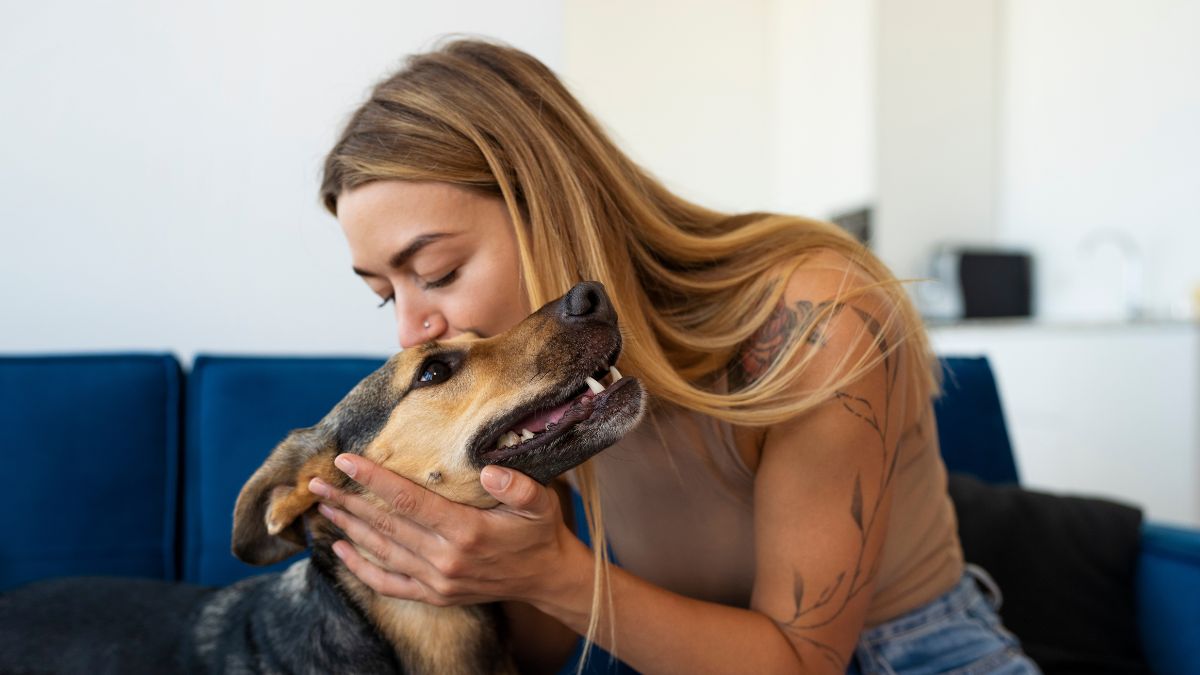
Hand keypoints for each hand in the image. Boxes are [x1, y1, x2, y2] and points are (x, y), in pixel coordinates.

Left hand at [308, 454, 584, 607]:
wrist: (546, 577)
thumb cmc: (540, 532)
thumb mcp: (540, 503)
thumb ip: (517, 486)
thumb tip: (488, 471)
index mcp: (466, 531)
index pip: (409, 501)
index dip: (374, 479)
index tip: (345, 460)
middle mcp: (445, 558)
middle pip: (385, 525)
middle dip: (348, 501)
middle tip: (316, 482)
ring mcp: (437, 580)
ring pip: (381, 551)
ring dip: (348, 529)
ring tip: (323, 508)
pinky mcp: (434, 594)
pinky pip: (388, 583)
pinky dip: (361, 568)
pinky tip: (341, 551)